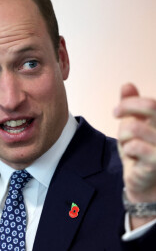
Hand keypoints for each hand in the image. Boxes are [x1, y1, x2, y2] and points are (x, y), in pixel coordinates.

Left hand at [114, 83, 155, 203]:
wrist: (144, 181)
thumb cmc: (140, 151)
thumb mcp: (133, 125)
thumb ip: (132, 106)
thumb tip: (127, 85)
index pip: (150, 103)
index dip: (130, 102)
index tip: (117, 110)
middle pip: (150, 106)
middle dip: (126, 109)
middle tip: (116, 114)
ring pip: (134, 126)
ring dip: (124, 135)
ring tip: (128, 145)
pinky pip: (133, 145)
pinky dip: (127, 149)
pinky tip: (133, 156)